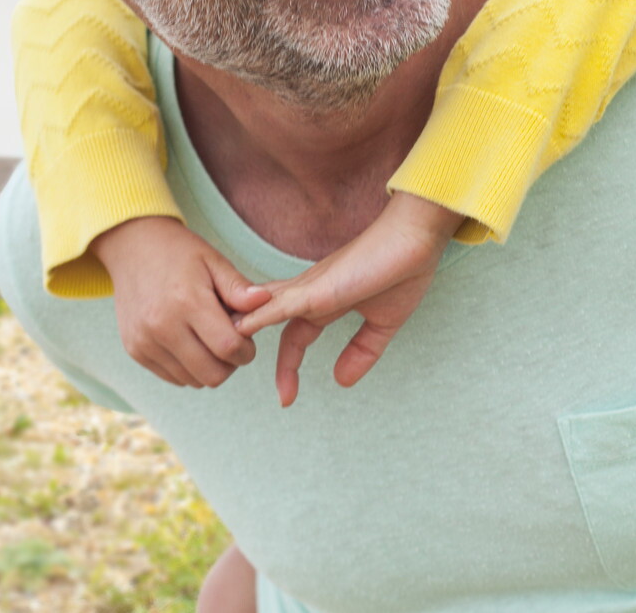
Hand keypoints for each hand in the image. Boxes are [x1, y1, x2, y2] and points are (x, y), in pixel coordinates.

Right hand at [90, 215, 271, 387]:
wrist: (131, 247)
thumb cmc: (178, 252)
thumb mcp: (212, 260)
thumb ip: (238, 287)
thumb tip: (265, 303)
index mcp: (186, 301)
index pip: (228, 348)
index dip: (246, 351)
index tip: (246, 339)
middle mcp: (162, 326)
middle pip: (212, 374)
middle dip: (230, 364)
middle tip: (229, 342)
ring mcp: (145, 342)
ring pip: (193, 381)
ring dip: (208, 367)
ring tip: (206, 338)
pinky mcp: (135, 350)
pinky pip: (173, 377)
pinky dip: (187, 368)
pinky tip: (188, 342)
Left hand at [234, 193, 468, 405]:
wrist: (417, 237)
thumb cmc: (403, 271)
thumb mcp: (382, 323)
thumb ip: (362, 351)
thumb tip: (340, 382)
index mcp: (325, 302)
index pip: (295, 338)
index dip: (288, 368)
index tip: (286, 398)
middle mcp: (310, 293)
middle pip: (269, 323)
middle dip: (252, 349)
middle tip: (234, 377)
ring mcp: (311, 288)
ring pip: (265, 310)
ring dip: (242, 329)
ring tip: (218, 349)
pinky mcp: (318, 286)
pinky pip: (282, 304)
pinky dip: (260, 316)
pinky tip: (241, 328)